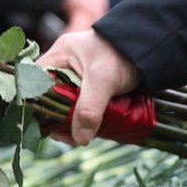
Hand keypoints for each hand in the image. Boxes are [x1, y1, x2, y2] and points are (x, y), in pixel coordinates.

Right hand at [37, 30, 140, 144]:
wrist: (153, 48)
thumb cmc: (123, 54)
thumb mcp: (103, 79)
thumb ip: (88, 108)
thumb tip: (79, 138)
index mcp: (59, 55)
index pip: (33, 82)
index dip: (36, 105)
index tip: (46, 127)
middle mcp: (65, 65)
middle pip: (50, 99)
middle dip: (57, 119)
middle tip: (69, 136)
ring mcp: (78, 77)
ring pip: (66, 106)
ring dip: (73, 122)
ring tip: (81, 136)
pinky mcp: (92, 87)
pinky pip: (81, 107)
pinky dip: (85, 119)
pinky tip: (91, 129)